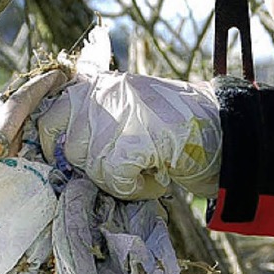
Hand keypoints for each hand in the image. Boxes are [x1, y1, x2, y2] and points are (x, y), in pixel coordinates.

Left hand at [36, 72, 221, 199]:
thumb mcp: (131, 106)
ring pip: (91, 166)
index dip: (49, 143)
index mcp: (101, 84)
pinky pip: (115, 179)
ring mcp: (119, 114)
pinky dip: (135, 188)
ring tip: (147, 171)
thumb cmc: (176, 123)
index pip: (50, 115)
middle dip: (91, 167)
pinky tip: (156, 179)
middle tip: (121, 168)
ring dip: (117, 180)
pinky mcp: (135, 140)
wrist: (223, 126)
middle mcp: (105, 94)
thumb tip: (59, 148)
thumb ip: (97, 116)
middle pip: (68, 146)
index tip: (61, 160)